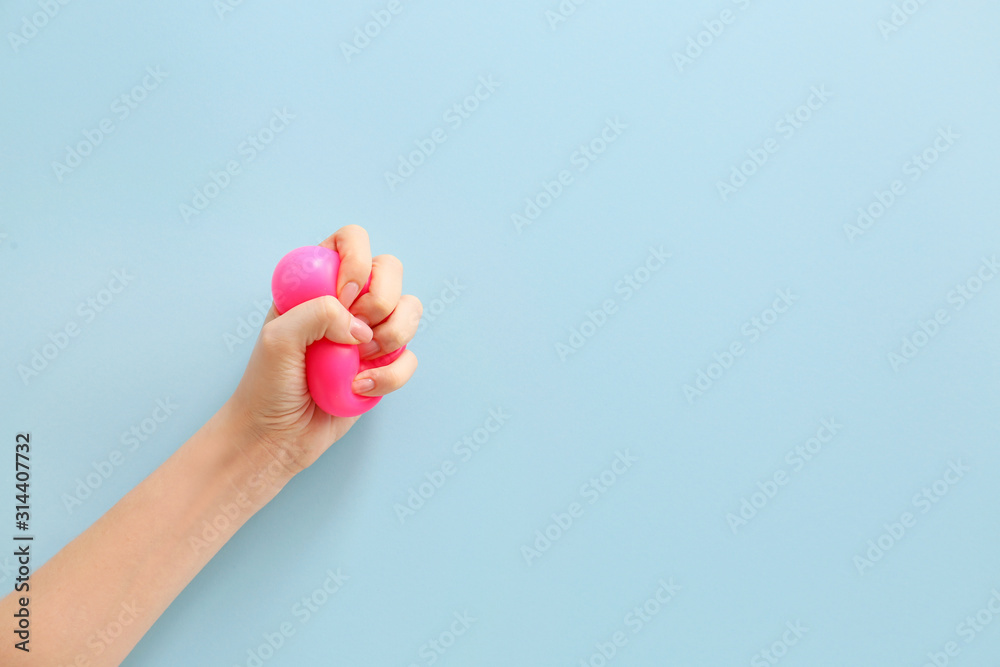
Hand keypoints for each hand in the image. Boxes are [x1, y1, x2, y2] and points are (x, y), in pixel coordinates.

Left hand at [225, 225, 420, 476]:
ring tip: (358, 362)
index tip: (345, 296)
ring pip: (410, 311)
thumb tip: (360, 325)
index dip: (357, 261)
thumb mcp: (278, 338)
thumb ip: (318, 312)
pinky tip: (358, 387)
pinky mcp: (383, 365)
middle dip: (381, 301)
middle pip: (391, 269)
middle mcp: (347, 301)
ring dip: (391, 337)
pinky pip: (409, 358)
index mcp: (316, 280)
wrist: (275, 436)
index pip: (352, 240)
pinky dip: (390, 375)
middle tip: (354, 333)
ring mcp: (368, 332)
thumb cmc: (267, 384)